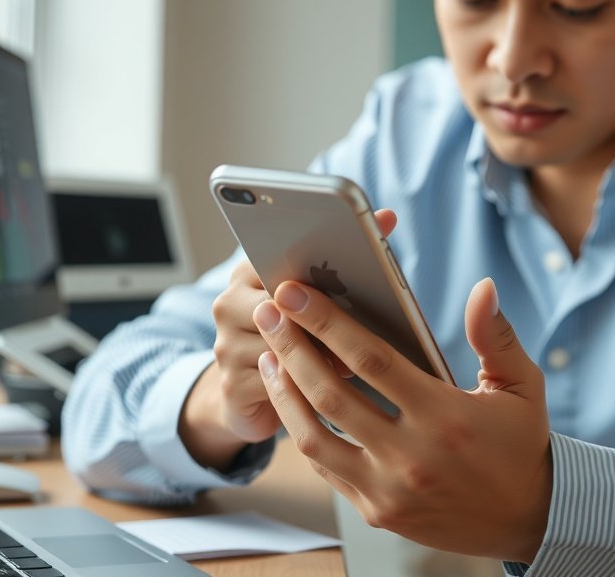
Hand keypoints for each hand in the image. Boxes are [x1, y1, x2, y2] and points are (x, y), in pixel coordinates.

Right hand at [179, 211, 398, 468]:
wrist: (251, 397)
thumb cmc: (297, 338)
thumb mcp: (313, 298)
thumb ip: (342, 260)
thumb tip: (388, 216)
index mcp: (248, 272)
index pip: (278, 254)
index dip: (320, 264)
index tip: (352, 266)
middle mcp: (229, 303)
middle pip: (279, 303)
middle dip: (318, 317)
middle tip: (353, 326)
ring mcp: (225, 345)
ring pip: (280, 345)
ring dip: (318, 355)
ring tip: (348, 360)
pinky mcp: (231, 385)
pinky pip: (275, 382)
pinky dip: (306, 385)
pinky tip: (328, 386)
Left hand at [255, 275, 551, 562]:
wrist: (528, 519)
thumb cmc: (521, 444)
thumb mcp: (522, 385)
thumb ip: (495, 336)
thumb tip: (483, 287)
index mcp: (446, 416)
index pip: (372, 361)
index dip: (328, 324)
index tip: (297, 294)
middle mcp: (412, 455)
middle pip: (332, 394)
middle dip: (291, 347)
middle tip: (267, 313)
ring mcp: (389, 489)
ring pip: (315, 436)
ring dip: (284, 391)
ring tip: (269, 355)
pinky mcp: (377, 511)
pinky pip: (327, 467)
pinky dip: (303, 430)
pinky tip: (292, 400)